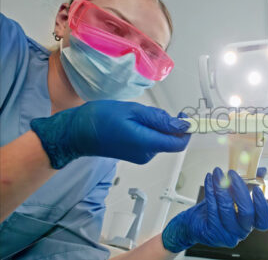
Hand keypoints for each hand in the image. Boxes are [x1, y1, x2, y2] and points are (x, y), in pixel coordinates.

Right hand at [30, 100, 190, 167]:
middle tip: (152, 111)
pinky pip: (152, 141)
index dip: (188, 130)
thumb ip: (160, 119)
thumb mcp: (133, 111)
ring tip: (137, 116)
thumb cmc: (101, 119)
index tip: (189, 117)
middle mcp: (147, 154)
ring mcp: (142, 156)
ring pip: (162, 139)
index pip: (180, 142)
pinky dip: (150, 130)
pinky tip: (134, 122)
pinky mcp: (137, 154)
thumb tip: (182, 126)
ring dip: (158, 126)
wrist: (78, 132)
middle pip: (172, 140)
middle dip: (170, 125)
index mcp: (147, 143)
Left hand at [161, 167, 267, 252]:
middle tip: (232, 173)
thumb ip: (249, 184)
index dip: (262, 206)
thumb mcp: (234, 194)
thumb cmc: (217, 208)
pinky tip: (209, 179)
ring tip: (217, 173)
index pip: (263, 221)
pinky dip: (211, 191)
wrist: (195, 222)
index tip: (257, 189)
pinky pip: (212, 209)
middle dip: (240, 190)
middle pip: (246, 213)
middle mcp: (241, 231)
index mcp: (250, 223)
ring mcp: (227, 234)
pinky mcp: (212, 233)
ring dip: (221, 187)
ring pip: (226, 209)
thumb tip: (262, 170)